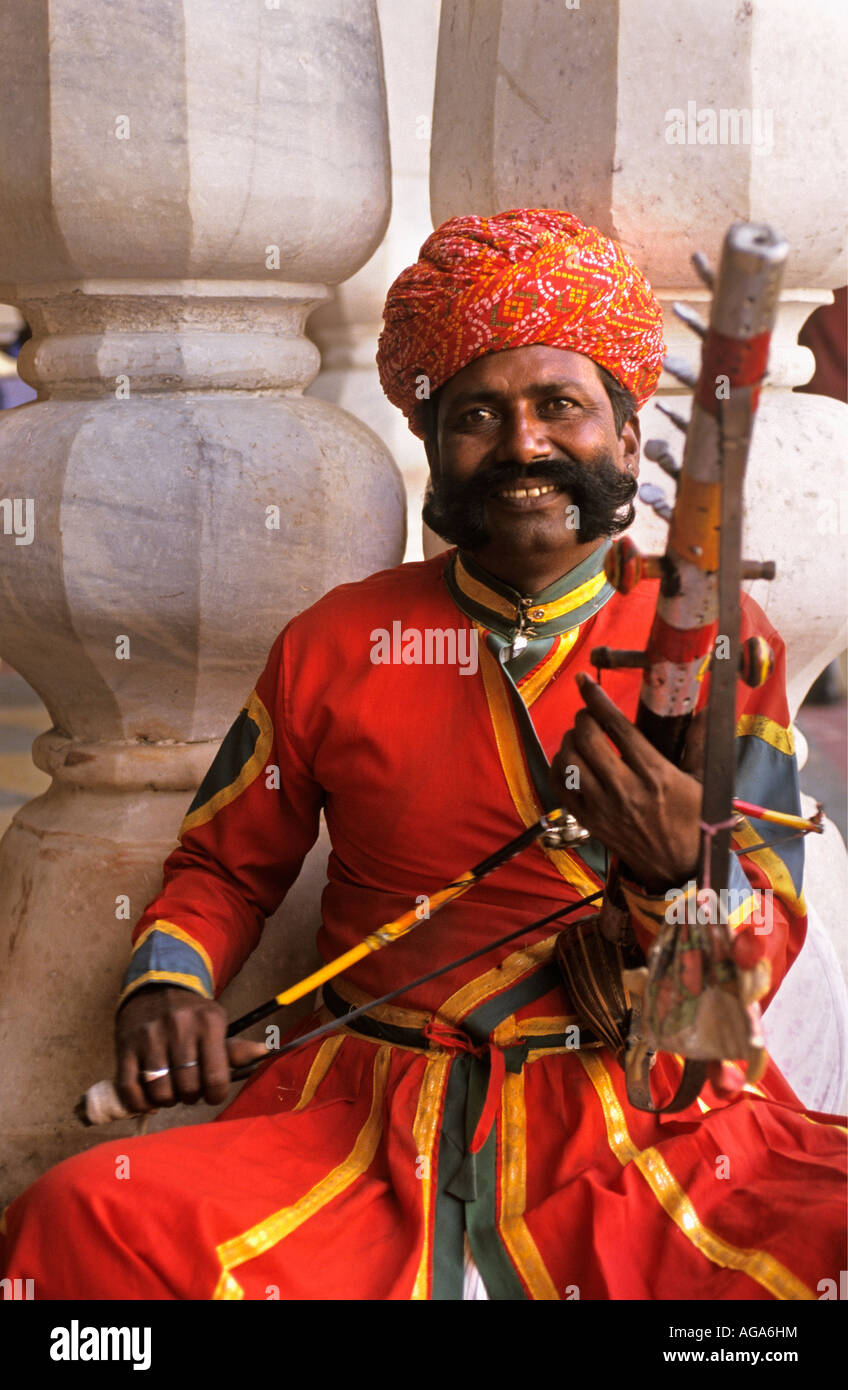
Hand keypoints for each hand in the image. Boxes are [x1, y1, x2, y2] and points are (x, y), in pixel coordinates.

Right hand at [115, 985, 268, 1113]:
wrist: (155, 987)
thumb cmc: (191, 1014)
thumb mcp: (216, 1023)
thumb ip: (235, 1047)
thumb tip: (264, 1053)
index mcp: (209, 1022)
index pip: (216, 1078)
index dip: (216, 1095)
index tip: (212, 1093)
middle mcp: (179, 1027)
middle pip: (187, 1087)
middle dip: (191, 1097)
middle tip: (189, 1089)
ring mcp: (149, 1037)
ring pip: (160, 1092)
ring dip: (167, 1100)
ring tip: (171, 1091)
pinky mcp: (125, 1047)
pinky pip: (130, 1089)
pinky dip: (140, 1103)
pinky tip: (149, 1100)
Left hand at [550, 672, 702, 891]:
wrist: (679, 868)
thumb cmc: (693, 821)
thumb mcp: (703, 781)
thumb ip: (700, 741)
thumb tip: (708, 707)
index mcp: (656, 775)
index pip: (618, 728)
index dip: (598, 700)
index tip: (584, 681)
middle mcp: (625, 790)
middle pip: (587, 740)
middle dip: (583, 718)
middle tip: (589, 715)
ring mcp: (603, 808)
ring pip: (568, 763)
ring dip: (568, 742)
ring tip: (579, 738)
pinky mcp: (589, 822)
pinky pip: (559, 787)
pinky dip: (558, 767)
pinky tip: (568, 760)